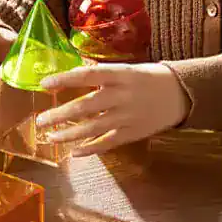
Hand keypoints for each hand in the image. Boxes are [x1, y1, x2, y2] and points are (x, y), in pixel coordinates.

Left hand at [35, 61, 190, 155]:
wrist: (181, 93)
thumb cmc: (149, 77)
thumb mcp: (126, 69)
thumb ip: (102, 74)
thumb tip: (72, 73)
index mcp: (120, 75)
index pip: (87, 75)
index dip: (64, 79)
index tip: (44, 83)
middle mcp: (122, 96)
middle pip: (86, 106)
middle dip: (60, 114)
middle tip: (40, 120)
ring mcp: (127, 117)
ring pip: (93, 128)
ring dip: (69, 133)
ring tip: (51, 137)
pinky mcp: (133, 133)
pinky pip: (108, 143)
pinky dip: (90, 149)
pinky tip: (74, 152)